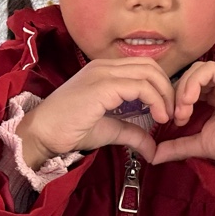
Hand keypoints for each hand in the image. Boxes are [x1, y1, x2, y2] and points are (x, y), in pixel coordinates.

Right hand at [16, 57, 172, 168]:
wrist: (42, 133)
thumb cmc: (69, 129)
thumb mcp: (109, 129)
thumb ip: (132, 133)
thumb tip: (153, 149)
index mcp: (104, 71)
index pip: (144, 67)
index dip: (161, 86)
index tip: (167, 111)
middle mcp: (104, 66)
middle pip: (150, 65)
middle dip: (167, 88)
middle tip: (173, 113)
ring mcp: (103, 73)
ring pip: (149, 72)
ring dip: (164, 94)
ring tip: (167, 116)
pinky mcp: (102, 86)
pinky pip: (140, 86)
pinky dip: (155, 100)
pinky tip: (158, 118)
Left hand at [149, 62, 214, 170]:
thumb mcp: (200, 143)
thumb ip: (178, 145)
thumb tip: (153, 155)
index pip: (187, 83)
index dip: (174, 98)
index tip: (171, 120)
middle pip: (190, 74)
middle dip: (176, 94)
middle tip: (175, 116)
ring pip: (197, 69)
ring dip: (183, 89)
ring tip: (182, 110)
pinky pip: (210, 70)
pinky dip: (194, 83)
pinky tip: (189, 101)